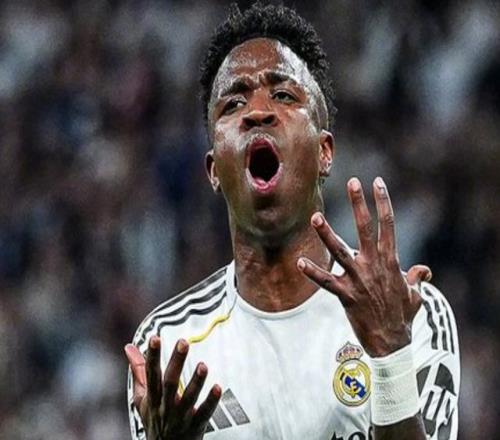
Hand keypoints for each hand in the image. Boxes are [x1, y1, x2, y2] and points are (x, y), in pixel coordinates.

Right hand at [125, 337, 220, 438]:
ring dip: (196, 382)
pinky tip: (218, 387)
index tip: (154, 338)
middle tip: (183, 342)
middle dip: (176, 362)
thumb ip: (139, 372)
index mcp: (152, 397)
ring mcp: (180, 417)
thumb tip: (129, 347)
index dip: (152, 356)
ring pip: (188, 399)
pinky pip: (204, 413)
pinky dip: (211, 401)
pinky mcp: (195, 426)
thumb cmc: (155, 420)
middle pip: (169, 383)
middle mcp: (165, 407)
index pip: (150, 374)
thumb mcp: (143, 398)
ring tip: (203, 365)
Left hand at [297, 177, 430, 356]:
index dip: (383, 202)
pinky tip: (299, 262)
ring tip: (315, 216)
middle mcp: (374, 265)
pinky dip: (313, 272)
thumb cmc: (402, 315)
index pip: (388, 224)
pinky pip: (326, 282)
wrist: (392, 342)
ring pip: (341, 251)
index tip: (377, 183)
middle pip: (366, 228)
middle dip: (359, 204)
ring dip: (327, 234)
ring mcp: (359, 279)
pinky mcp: (346, 295)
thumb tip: (424, 271)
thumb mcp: (414, 294)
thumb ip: (417, 278)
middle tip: (353, 182)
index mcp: (390, 260)